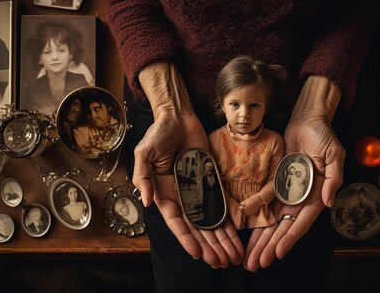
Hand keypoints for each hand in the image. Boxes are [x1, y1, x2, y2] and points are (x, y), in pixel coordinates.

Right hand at [132, 112, 243, 267]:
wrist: (178, 116)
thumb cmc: (158, 133)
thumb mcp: (144, 153)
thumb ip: (142, 176)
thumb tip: (144, 200)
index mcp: (163, 193)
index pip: (176, 222)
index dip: (186, 238)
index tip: (198, 253)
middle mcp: (180, 196)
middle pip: (196, 227)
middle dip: (208, 246)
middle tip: (221, 262)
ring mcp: (196, 190)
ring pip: (210, 220)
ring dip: (220, 239)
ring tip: (232, 256)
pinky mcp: (209, 181)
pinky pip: (220, 204)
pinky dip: (228, 220)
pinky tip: (236, 235)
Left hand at [244, 117, 344, 270]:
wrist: (308, 120)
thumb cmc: (324, 137)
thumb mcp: (335, 156)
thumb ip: (333, 179)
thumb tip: (329, 202)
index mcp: (318, 196)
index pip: (302, 222)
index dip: (290, 238)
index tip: (278, 252)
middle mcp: (302, 198)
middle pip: (283, 227)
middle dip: (270, 246)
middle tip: (257, 263)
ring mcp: (289, 191)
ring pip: (272, 220)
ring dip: (261, 238)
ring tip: (250, 256)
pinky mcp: (278, 181)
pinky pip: (265, 199)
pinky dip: (255, 210)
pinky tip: (245, 224)